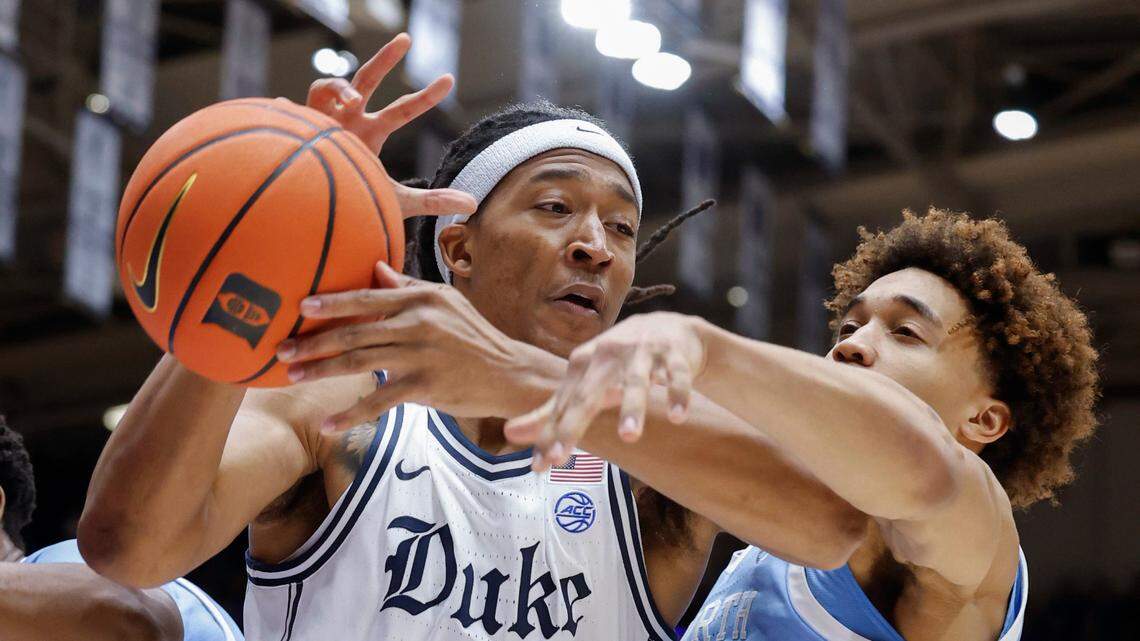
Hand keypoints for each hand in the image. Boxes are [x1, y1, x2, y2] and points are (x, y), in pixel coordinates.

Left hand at [276, 262, 529, 429]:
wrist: (508, 373)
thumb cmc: (474, 337)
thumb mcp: (447, 303)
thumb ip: (409, 287)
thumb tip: (376, 267)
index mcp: (422, 298)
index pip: (367, 297)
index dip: (332, 303)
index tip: (300, 307)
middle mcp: (420, 322)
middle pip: (355, 331)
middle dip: (314, 342)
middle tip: (282, 350)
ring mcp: (422, 355)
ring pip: (360, 363)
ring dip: (321, 372)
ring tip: (292, 378)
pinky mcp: (425, 387)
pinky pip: (380, 401)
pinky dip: (351, 414)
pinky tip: (328, 424)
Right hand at [304, 33, 475, 218]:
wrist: (323, 214)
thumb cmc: (357, 202)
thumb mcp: (399, 201)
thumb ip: (434, 200)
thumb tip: (474, 202)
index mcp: (372, 133)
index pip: (403, 109)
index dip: (426, 95)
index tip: (449, 79)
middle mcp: (349, 120)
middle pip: (367, 79)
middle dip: (385, 58)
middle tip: (406, 39)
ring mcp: (321, 121)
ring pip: (327, 85)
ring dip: (341, 87)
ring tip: (355, 101)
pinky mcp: (296, 128)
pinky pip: (292, 108)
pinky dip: (290, 107)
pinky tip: (285, 107)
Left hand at [504, 312, 705, 470]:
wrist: (669, 328)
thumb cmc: (618, 361)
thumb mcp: (584, 381)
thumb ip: (551, 411)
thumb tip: (509, 435)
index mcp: (583, 363)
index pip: (563, 404)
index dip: (551, 434)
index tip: (541, 466)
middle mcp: (608, 354)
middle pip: (589, 393)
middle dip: (574, 424)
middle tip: (560, 457)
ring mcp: (642, 352)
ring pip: (635, 381)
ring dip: (632, 408)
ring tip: (629, 437)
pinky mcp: (673, 354)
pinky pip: (676, 376)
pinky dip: (677, 395)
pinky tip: (677, 417)